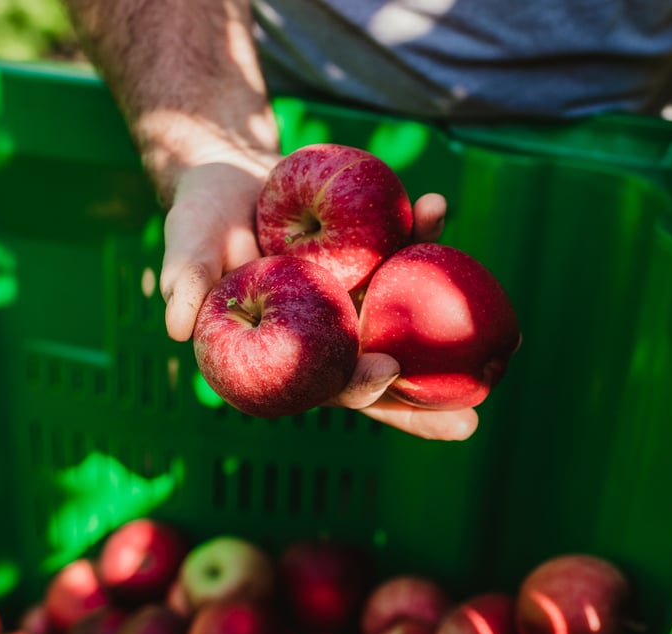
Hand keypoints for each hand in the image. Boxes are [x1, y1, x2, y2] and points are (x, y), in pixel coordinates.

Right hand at [160, 155, 474, 439]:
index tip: (387, 371)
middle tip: (471, 420)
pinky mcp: (371, 258)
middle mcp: (329, 332)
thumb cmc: (200, 221)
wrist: (229, 174)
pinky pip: (403, 253)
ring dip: (447, 322)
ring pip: (407, 320)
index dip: (356, 387)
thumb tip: (174, 325)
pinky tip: (439, 208)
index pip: (324, 384)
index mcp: (286, 350)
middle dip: (425, 405)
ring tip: (497, 331)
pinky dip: (423, 234)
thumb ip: (185, 282)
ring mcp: (356, 298)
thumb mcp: (185, 246)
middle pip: (381, 376)